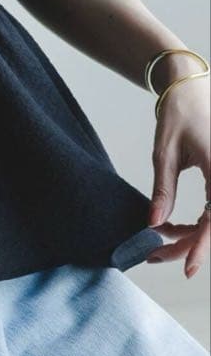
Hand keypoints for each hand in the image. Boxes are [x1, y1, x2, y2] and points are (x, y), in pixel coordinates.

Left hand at [146, 74, 209, 278]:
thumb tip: (154, 224)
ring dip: (196, 236)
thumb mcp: (164, 152)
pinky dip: (201, 223)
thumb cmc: (178, 113)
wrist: (191, 86)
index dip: (202, 247)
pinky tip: (179, 230)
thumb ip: (163, 189)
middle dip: (192, 246)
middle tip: (158, 256)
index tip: (187, 268)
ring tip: (163, 243)